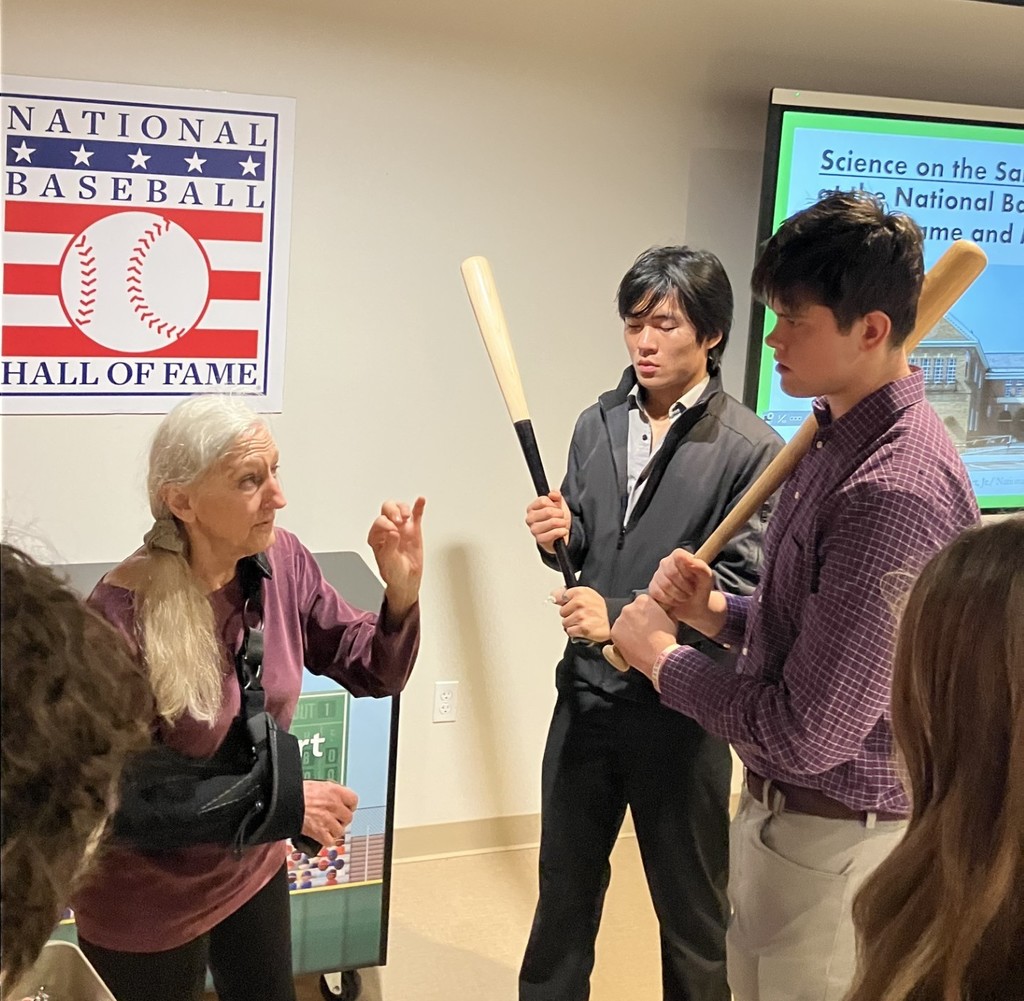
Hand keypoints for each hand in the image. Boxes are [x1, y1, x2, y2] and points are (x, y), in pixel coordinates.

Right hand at [301, 780, 357, 844]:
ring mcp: (328, 819)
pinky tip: (320, 836)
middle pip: (348, 817)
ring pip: (340, 831)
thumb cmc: (295, 791)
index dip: (349, 805)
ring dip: (334, 831)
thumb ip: (328, 791)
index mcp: (334, 791)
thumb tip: (332, 796)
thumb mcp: (316, 784)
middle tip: (334, 819)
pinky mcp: (320, 832)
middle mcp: (334, 805)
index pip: (353, 800)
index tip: (345, 807)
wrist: (283, 801)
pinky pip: (330, 842)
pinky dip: (326, 841)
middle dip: (342, 820)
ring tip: (326, 828)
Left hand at [368, 497, 425, 618]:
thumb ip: (388, 546)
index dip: (385, 524)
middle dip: (392, 511)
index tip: (393, 532)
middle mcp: (388, 529)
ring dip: (403, 509)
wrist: (406, 580)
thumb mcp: (387, 562)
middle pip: (387, 509)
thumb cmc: (393, 573)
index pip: (379, 521)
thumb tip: (393, 533)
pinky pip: (417, 515)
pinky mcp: (414, 530)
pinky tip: (421, 501)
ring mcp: (402, 528)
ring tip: (407, 516)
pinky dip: (418, 507)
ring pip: (400, 509)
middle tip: (399, 519)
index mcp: (377, 536)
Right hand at [525, 491, 570, 553]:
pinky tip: (562, 531)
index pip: (543, 500)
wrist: (561, 534)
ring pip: (553, 522)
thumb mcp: (558, 504)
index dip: (553, 504)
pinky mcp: (540, 540)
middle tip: (560, 517)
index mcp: (531, 508)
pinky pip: (554, 533)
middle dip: (559, 514)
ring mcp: (534, 530)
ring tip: (561, 524)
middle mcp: (530, 519)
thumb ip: (556, 496)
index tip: (556, 508)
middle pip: (548, 511)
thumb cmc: (557, 519)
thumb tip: (553, 493)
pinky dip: (562, 531)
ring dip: (562, 523)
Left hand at [552, 586, 609, 642]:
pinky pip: (570, 631)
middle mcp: (581, 602)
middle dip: (569, 615)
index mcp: (580, 592)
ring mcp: (582, 615)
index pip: (560, 597)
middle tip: (581, 615)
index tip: (574, 605)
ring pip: (565, 623)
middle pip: (562, 612)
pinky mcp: (583, 628)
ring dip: (573, 624)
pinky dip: (576, 632)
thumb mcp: (585, 595)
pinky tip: (584, 628)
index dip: (567, 603)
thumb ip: (566, 594)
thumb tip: (553, 596)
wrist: (612, 620)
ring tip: (583, 622)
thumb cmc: (598, 608)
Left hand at [609, 594, 677, 678]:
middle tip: (644, 630)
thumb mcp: (671, 619)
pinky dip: (623, 639)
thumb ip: (663, 611)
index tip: (649, 620)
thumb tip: (663, 610)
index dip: (646, 612)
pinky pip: (618, 634)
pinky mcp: (614, 633)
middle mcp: (628, 608)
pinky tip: (633, 645)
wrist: (659, 656)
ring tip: (639, 639)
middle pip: (631, 611)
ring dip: (629, 629)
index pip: (642, 602)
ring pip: (623, 623)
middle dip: (636, 619)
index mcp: (643, 601)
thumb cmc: (666, 639)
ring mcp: (620, 620)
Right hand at [649, 549, 725, 637]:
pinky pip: (657, 593)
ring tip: (684, 597)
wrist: (695, 607)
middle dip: (684, 587)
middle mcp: (666, 563)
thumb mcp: (707, 579)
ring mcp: (657, 575)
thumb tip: (690, 561)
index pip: (678, 556)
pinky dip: (669, 601)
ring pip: (664, 584)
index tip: (694, 579)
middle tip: (691, 592)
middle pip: (671, 572)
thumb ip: (701, 567)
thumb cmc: (701, 589)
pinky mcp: (652, 588)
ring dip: (678, 595)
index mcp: (679, 556)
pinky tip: (675, 601)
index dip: (686, 570)